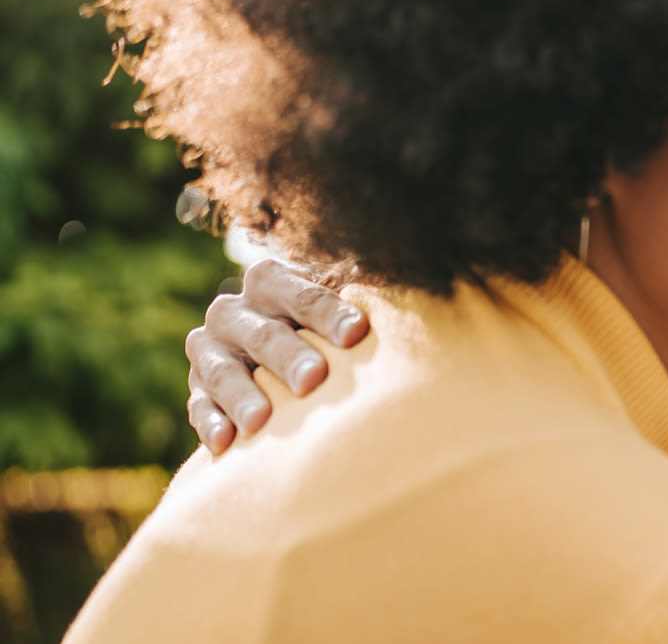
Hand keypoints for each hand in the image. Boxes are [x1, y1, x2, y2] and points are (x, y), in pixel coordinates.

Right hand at [186, 259, 368, 453]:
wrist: (275, 353)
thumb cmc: (325, 330)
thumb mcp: (336, 310)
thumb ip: (360, 306)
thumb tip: (411, 314)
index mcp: (268, 281)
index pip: (300, 294)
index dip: (328, 312)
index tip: (357, 333)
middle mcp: (232, 312)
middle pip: (264, 334)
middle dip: (289, 357)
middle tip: (314, 379)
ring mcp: (210, 350)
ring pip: (224, 372)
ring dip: (243, 395)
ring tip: (262, 420)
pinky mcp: (198, 389)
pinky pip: (199, 407)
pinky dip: (212, 423)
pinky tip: (226, 442)